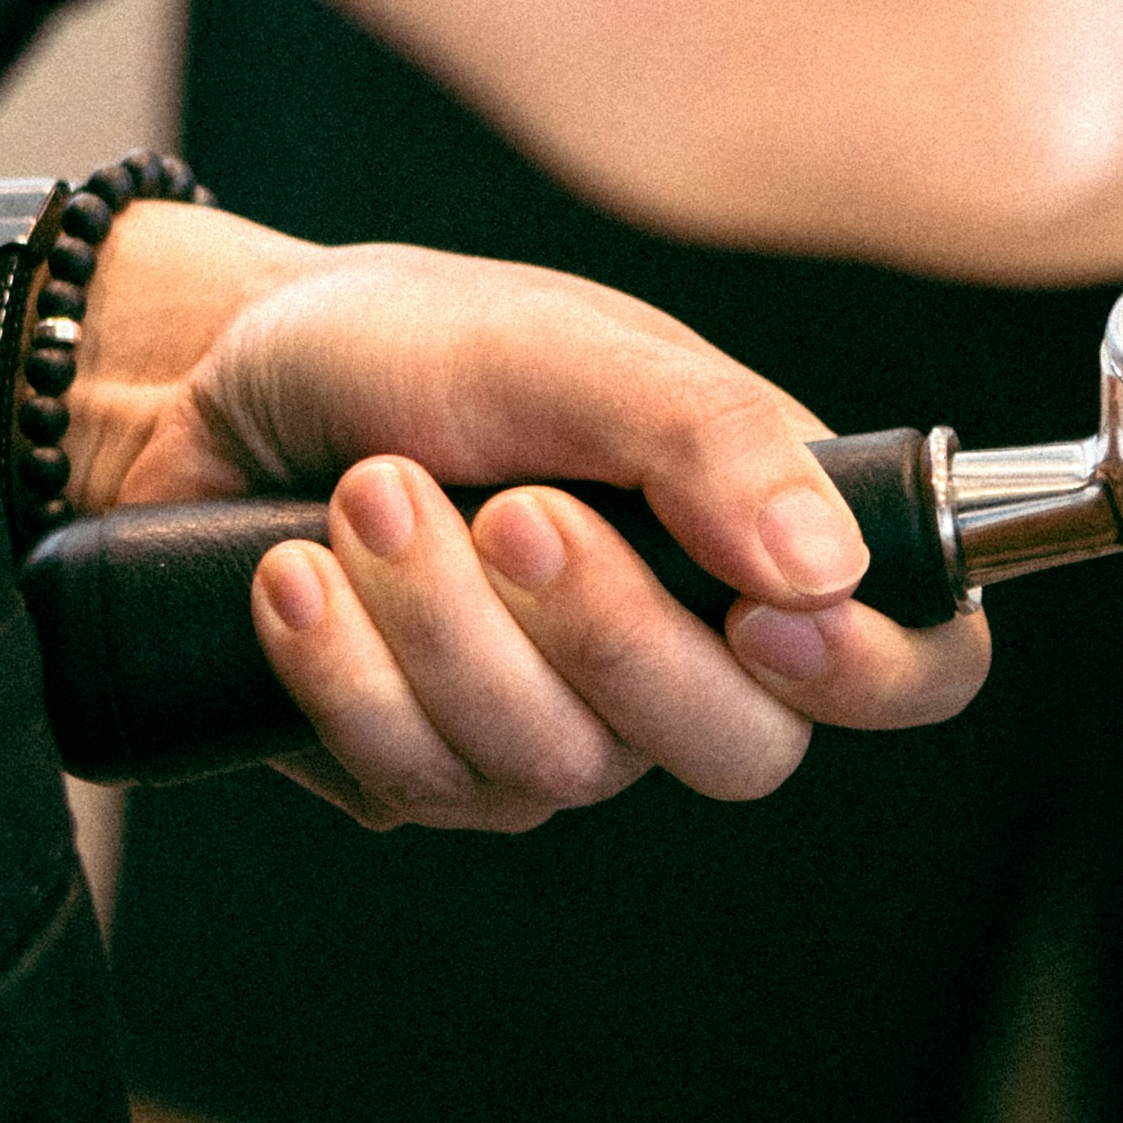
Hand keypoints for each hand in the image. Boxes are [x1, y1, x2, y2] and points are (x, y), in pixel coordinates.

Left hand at [72, 214, 990, 834]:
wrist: (209, 382)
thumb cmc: (409, 342)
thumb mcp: (566, 349)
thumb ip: (712, 441)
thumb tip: (828, 567)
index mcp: (761, 535)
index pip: (913, 662)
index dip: (874, 673)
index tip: (766, 617)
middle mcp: (683, 652)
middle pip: (739, 748)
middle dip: (607, 633)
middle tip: (508, 509)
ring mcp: (560, 731)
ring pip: (561, 769)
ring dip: (442, 625)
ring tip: (366, 494)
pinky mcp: (432, 776)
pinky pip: (420, 780)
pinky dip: (344, 667)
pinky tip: (294, 574)